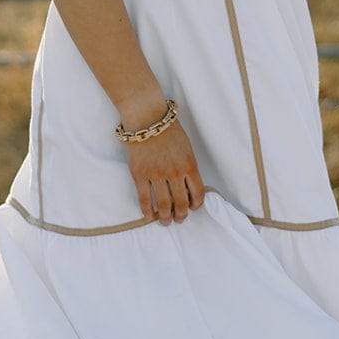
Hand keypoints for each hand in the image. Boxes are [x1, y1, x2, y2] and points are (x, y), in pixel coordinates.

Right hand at [120, 105, 205, 225]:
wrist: (147, 117)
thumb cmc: (168, 130)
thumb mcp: (186, 148)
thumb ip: (188, 167)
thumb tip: (187, 186)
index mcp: (189, 165)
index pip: (198, 193)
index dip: (196, 205)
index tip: (192, 208)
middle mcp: (174, 172)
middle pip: (181, 203)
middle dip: (181, 215)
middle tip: (178, 219)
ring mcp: (156, 174)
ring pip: (163, 204)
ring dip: (165, 216)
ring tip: (164, 221)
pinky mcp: (140, 174)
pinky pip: (144, 198)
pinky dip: (147, 210)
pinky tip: (148, 215)